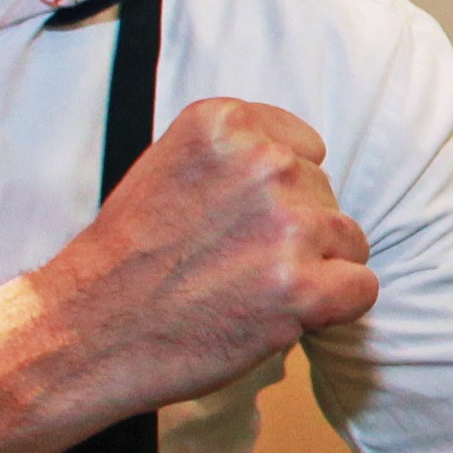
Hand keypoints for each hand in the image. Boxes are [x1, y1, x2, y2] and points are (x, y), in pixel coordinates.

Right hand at [39, 96, 375, 407]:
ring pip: (349, 241)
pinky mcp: (302, 288)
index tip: (236, 222)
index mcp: (227, 122)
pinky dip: (333, 309)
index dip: (278, 193)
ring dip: (314, 270)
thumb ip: (237, 155)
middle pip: (326, 195)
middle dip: (294, 232)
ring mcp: (287, 225)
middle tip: (233, 265)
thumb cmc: (129, 258)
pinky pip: (362, 288)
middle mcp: (264, 162)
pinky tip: (282, 315)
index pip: (305, 148)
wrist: (90, 330)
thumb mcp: (171, 164)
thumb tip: (306, 165)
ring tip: (249, 290)